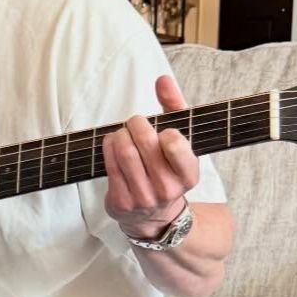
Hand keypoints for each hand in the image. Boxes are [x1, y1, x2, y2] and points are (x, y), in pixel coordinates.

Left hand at [103, 75, 198, 240]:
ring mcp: (143, 198)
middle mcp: (168, 189)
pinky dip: (108, 147)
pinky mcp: (122, 202)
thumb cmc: (167, 169)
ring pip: (125, 153)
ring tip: (122, 133)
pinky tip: (113, 145)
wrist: (154, 217)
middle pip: (145, 143)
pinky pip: (110, 165)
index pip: (177, 146)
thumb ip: (175, 107)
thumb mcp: (180, 140)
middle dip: (136, 125)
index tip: (162, 131)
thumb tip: (163, 80)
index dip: (166, 133)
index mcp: (188, 175)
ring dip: (119, 135)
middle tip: (134, 123)